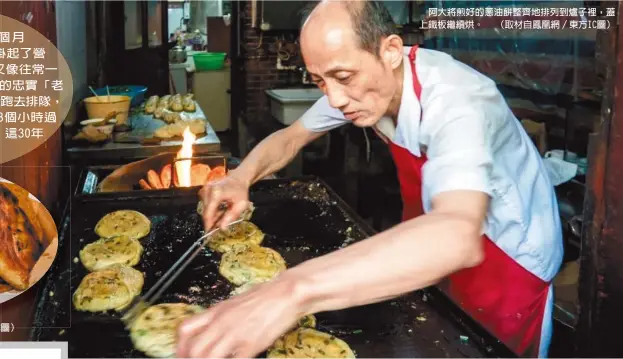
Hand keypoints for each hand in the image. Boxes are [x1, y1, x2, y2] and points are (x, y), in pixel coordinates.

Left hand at [176, 278, 303, 357]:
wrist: (286, 292)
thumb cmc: (265, 295)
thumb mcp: (236, 302)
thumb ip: (222, 317)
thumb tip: (212, 329)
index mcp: (216, 311)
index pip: (186, 330)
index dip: (180, 348)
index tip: (182, 355)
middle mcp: (221, 323)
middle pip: (194, 349)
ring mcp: (235, 334)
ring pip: (208, 358)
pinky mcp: (251, 345)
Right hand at [199, 172, 250, 230]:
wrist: (238, 179)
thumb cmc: (241, 191)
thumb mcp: (241, 205)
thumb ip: (231, 217)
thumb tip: (222, 228)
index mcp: (216, 193)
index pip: (208, 213)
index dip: (208, 225)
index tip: (209, 234)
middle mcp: (208, 190)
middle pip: (206, 211)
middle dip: (212, 221)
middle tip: (220, 226)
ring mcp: (204, 189)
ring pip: (205, 208)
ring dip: (213, 215)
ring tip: (223, 214)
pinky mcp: (204, 190)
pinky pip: (205, 204)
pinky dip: (212, 209)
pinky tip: (220, 209)